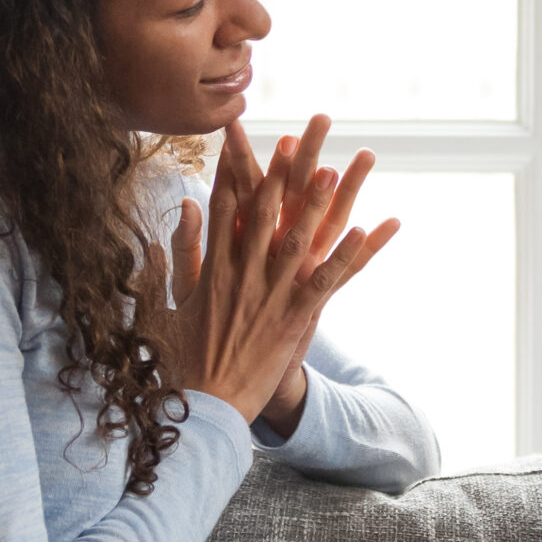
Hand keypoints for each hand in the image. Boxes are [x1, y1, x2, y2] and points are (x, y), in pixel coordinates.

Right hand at [171, 115, 395, 423]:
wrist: (203, 404)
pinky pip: (323, 282)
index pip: (223, 208)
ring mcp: (268, 296)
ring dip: (315, 204)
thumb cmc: (186, 353)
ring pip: (295, 240)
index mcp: (212, 268)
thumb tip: (185, 204)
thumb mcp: (176, 295)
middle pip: (262, 213)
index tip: (241, 136)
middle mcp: (240, 275)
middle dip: (279, 173)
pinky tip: (364, 230)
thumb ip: (183, 248)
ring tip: (333, 170)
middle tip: (295, 138)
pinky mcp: (292, 320)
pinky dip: (343, 256)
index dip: (234, 170)